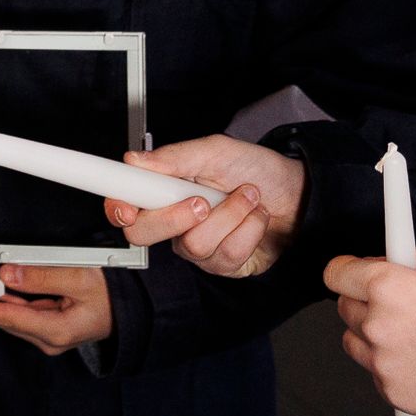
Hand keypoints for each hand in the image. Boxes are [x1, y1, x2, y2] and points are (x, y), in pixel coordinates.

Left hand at [0, 263, 112, 355]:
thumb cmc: (112, 297)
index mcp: (57, 331)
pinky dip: (10, 302)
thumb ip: (44, 276)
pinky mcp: (49, 330)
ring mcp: (49, 337)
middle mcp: (50, 340)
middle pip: (8, 319)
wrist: (131, 310)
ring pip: (13, 317)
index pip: (11, 318)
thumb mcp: (81, 279)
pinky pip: (23, 315)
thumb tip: (10, 274)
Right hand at [105, 136, 303, 276]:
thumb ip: (175, 157)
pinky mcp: (223, 265)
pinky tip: (255, 219)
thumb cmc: (256, 169)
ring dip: (229, 216)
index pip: (123, 204)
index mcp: (164, 189)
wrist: (298, 194)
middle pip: (144, 233)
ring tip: (248, 198)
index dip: (117, 208)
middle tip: (202, 200)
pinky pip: (224, 256)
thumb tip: (135, 159)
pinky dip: (247, 231)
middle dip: (175, 217)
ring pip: (192, 245)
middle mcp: (174, 221)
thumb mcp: (217, 151)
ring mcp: (198, 246)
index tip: (127, 207)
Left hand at [325, 244, 415, 415]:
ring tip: (410, 334)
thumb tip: (394, 258)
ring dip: (372, 335)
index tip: (354, 273)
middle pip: (344, 307)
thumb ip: (415, 255)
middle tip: (397, 303)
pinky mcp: (391, 392)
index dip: (348, 271)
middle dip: (364, 301)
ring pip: (354, 341)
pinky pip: (375, 372)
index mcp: (385, 286)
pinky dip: (390, 365)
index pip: (336, 273)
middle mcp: (376, 324)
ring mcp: (381, 362)